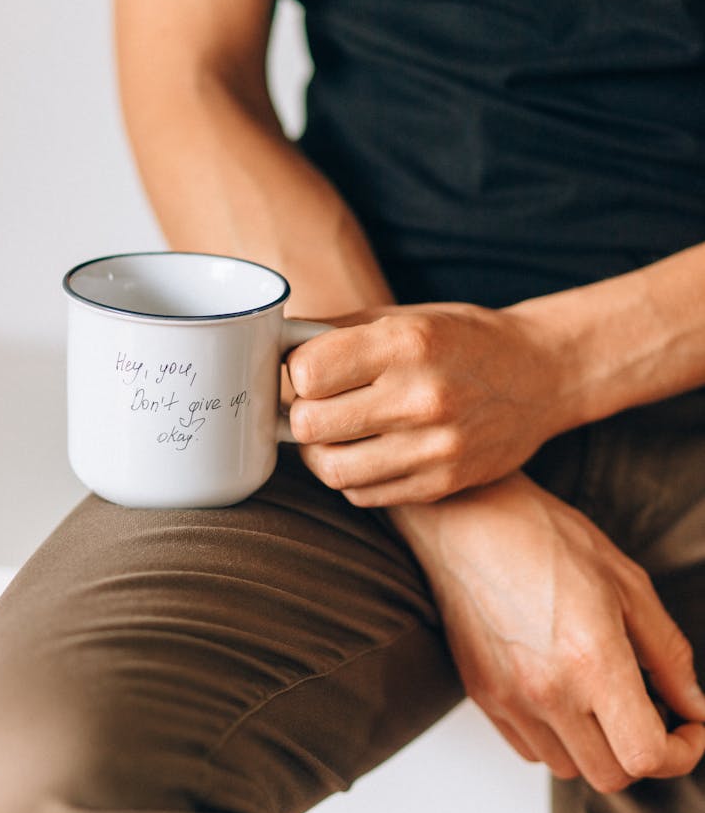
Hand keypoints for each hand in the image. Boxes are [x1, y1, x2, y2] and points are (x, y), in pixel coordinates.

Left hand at [287, 304, 568, 506]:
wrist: (540, 376)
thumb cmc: (460, 340)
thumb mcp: (404, 317)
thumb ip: (336, 333)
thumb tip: (271, 349)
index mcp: (407, 343)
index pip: (306, 372)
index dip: (297, 373)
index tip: (310, 371)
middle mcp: (421, 397)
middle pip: (309, 425)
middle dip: (301, 416)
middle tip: (316, 406)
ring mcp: (434, 447)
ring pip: (331, 469)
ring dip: (320, 452)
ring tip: (333, 434)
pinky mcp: (442, 483)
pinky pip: (363, 494)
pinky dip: (352, 476)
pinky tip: (366, 453)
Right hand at [391, 474, 704, 791]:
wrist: (468, 521)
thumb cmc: (545, 538)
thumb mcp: (627, 583)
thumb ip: (668, 653)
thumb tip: (693, 704)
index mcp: (592, 660)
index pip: (646, 756)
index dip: (681, 752)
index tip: (687, 729)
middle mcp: (547, 691)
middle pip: (611, 776)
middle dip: (643, 754)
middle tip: (651, 715)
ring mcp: (509, 699)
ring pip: (570, 768)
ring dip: (597, 748)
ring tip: (602, 700)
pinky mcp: (482, 697)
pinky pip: (531, 749)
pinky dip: (557, 738)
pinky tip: (563, 693)